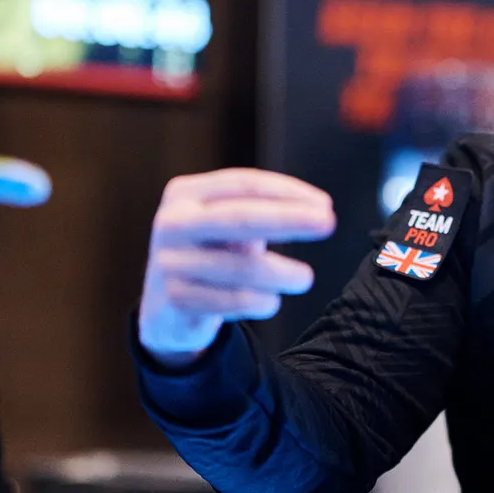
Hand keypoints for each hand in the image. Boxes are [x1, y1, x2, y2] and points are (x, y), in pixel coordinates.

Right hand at [139, 169, 335, 363]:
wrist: (165, 308)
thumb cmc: (211, 253)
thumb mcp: (228, 225)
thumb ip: (264, 212)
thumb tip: (319, 210)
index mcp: (185, 193)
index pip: (242, 184)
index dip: (286, 191)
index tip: (325, 204)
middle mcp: (172, 223)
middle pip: (239, 218)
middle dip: (288, 219)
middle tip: (328, 223)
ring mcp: (169, 262)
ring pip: (239, 267)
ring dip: (281, 273)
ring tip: (304, 278)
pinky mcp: (175, 300)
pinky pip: (231, 300)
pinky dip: (259, 301)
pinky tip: (271, 301)